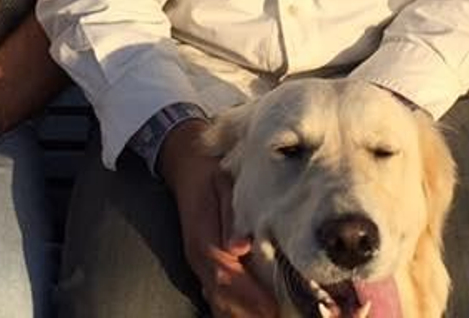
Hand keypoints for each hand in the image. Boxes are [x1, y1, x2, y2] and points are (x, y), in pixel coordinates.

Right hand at [159, 119, 277, 317]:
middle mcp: (199, 260)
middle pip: (223, 300)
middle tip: (282, 314)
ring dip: (246, 313)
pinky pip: (218, 297)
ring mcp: (199, 266)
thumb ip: (232, 215)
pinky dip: (236, 309)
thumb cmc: (211, 174)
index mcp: (203, 240)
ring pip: (219, 303)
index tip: (275, 308)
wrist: (186, 166)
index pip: (225, 278)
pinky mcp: (204, 267)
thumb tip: (240, 247)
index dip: (250, 297)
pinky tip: (257, 311)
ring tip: (274, 314)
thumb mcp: (223, 184)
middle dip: (252, 312)